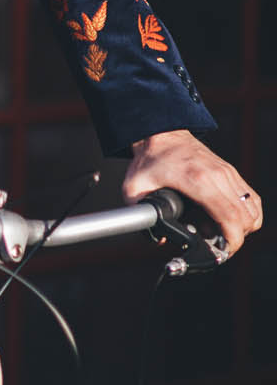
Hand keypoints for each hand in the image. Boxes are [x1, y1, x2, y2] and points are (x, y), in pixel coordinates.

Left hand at [124, 129, 261, 254]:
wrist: (161, 133)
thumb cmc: (150, 159)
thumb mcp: (134, 187)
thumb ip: (141, 213)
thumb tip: (158, 239)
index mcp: (197, 180)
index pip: (229, 216)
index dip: (232, 240)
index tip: (223, 251)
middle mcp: (219, 176)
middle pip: (244, 218)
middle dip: (234, 238)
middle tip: (216, 242)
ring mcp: (228, 173)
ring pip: (252, 210)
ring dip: (241, 227)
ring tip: (219, 230)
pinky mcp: (232, 172)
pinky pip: (251, 200)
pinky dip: (246, 214)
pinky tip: (227, 218)